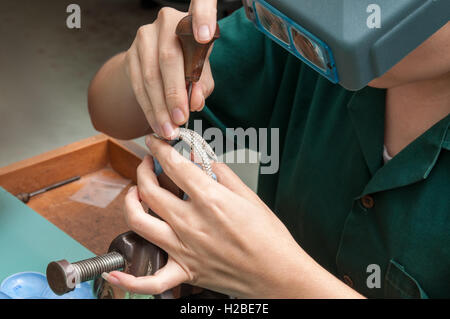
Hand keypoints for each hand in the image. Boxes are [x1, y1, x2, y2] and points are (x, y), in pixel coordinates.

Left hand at [102, 135, 306, 297]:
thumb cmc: (269, 236)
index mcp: (209, 200)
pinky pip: (150, 281)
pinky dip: (128, 280)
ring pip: (139, 222)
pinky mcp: (185, 272)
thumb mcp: (249, 195)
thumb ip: (221, 173)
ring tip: (135, 193)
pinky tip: (114, 275)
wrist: (278, 273)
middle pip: (150, 190)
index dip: (159, 149)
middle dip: (143, 169)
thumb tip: (201, 159)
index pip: (174, 165)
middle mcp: (190, 223)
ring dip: (130, 202)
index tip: (155, 143)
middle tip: (148, 163)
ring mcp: (184, 249)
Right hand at [124, 2, 216, 139]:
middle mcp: (164, 22)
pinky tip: (156, 123)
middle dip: (173, 94)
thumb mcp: (202, 69)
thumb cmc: (187, 62)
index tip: (205, 37)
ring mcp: (144, 38)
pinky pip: (137, 86)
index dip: (203, 18)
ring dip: (158, 108)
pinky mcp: (130, 55)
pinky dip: (148, 108)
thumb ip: (202, 84)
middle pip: (167, 58)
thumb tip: (195, 102)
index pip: (200, 8)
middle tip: (180, 119)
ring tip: (168, 129)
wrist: (159, 57)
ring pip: (149, 76)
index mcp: (188, 20)